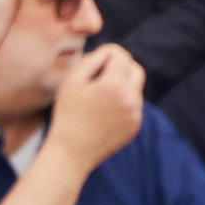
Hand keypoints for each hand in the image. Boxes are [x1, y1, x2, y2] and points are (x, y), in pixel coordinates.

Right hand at [45, 46, 147, 169]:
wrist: (71, 152)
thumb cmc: (68, 114)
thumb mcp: (72, 81)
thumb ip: (92, 59)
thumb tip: (109, 53)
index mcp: (114, 86)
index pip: (121, 56)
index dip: (108, 54)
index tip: (96, 61)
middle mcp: (130, 99)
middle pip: (136, 70)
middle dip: (122, 66)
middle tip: (103, 72)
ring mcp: (135, 115)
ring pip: (136, 88)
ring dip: (122, 84)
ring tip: (100, 93)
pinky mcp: (135, 126)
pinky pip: (134, 105)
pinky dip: (123, 101)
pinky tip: (104, 109)